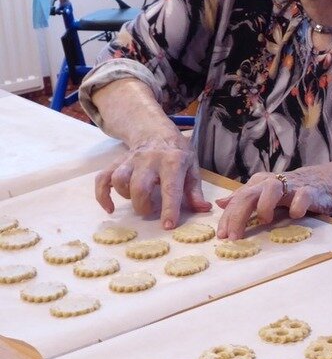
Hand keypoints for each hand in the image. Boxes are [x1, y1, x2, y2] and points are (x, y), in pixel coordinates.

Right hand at [95, 134, 210, 228]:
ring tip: (138, 200)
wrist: (156, 132)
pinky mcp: (117, 162)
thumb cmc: (177, 154)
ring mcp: (131, 160)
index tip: (168, 226)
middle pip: (139, 186)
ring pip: (119, 180)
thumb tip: (203, 209)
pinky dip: (102, 195)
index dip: (169, 208)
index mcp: (173, 162)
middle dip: (143, 206)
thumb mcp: (192, 168)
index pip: (171, 188)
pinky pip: (102, 179)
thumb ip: (195, 190)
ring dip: (126, 196)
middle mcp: (149, 160)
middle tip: (151, 211)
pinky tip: (110, 208)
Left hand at [216, 167, 331, 238]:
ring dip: (264, 206)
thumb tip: (220, 203)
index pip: (238, 199)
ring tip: (265, 221)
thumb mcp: (264, 193)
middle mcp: (272, 183)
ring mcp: (291, 186)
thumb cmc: (292, 190)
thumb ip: (244, 198)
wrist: (326, 180)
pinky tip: (295, 215)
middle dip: (238, 216)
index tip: (222, 235)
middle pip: (249, 195)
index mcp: (259, 184)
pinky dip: (296, 207)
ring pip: (271, 189)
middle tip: (233, 237)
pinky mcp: (310, 191)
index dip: (228, 217)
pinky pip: (301, 197)